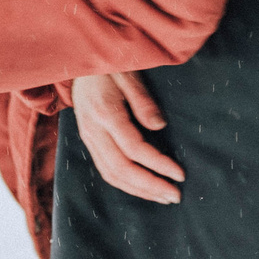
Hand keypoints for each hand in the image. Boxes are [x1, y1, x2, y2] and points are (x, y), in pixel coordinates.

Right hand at [72, 71, 182, 203]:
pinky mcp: (88, 141)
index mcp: (105, 113)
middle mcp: (93, 130)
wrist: (79, 61)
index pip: (134, 149)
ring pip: (111, 174)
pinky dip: (125, 184)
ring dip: (139, 190)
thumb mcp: (129, 74)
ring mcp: (88, 137)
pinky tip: (142, 188)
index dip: (158, 165)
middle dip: (150, 186)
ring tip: (162, 196)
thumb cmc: (109, 64)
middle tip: (175, 195)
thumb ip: (143, 100)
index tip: (179, 174)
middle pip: (121, 169)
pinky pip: (105, 169)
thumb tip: (160, 127)